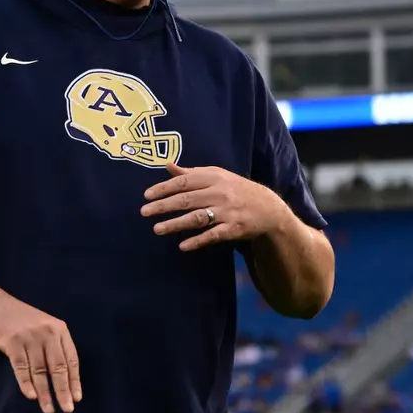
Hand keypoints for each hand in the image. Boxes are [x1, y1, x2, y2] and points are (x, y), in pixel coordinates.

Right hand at [0, 294, 81, 412]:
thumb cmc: (20, 320)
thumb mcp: (43, 327)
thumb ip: (53, 347)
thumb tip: (63, 378)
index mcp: (59, 329)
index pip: (71, 359)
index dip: (74, 380)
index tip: (77, 398)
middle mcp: (47, 333)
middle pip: (58, 367)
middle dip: (63, 390)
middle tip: (67, 409)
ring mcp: (29, 337)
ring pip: (40, 370)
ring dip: (44, 392)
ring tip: (48, 409)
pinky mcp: (12, 342)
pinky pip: (21, 367)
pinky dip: (26, 383)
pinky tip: (31, 396)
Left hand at [142, 163, 289, 251]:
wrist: (268, 208)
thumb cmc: (236, 189)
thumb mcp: (217, 176)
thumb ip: (192, 172)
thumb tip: (168, 166)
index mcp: (214, 177)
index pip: (184, 181)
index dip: (164, 188)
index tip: (147, 195)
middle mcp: (219, 193)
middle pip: (187, 199)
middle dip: (164, 206)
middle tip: (144, 212)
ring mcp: (227, 212)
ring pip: (197, 218)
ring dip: (176, 224)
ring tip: (157, 229)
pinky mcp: (234, 228)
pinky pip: (213, 235)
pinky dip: (198, 241)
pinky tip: (182, 246)